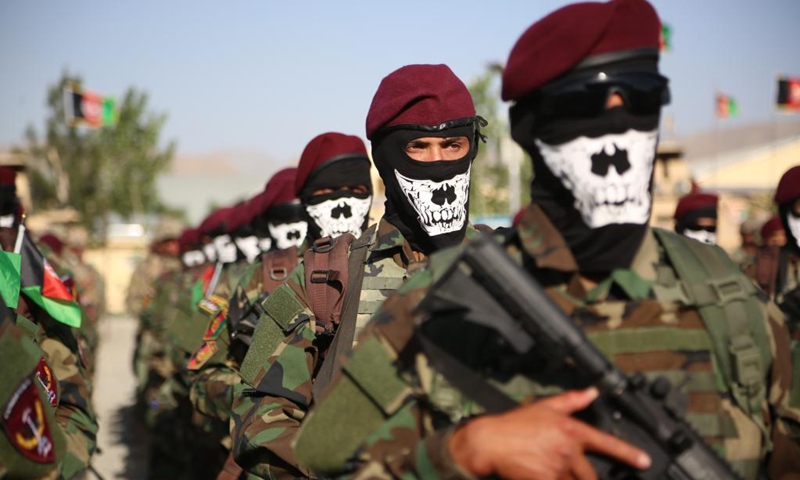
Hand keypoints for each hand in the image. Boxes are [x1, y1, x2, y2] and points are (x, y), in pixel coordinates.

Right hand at [448, 388, 650, 479]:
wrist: (489, 442)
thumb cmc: (514, 425)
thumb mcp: (545, 406)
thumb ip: (572, 400)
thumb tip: (592, 392)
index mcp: (571, 430)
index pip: (606, 442)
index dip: (628, 453)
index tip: (644, 461)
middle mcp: (568, 451)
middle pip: (592, 474)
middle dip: (589, 477)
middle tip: (575, 472)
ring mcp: (558, 469)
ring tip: (557, 472)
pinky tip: (548, 477)